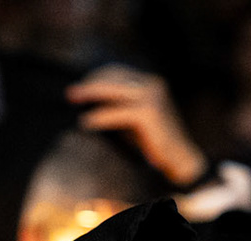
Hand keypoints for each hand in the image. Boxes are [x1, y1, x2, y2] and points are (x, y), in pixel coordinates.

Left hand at [65, 65, 208, 187]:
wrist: (179, 159)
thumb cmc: (154, 143)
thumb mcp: (134, 120)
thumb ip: (118, 108)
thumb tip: (87, 105)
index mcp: (150, 83)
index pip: (117, 72)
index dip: (96, 77)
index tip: (79, 87)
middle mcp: (152, 85)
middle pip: (113, 76)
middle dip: (90, 83)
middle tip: (70, 92)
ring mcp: (152, 96)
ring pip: (114, 89)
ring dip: (90, 93)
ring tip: (72, 100)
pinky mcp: (150, 113)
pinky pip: (118, 112)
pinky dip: (100, 116)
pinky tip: (86, 122)